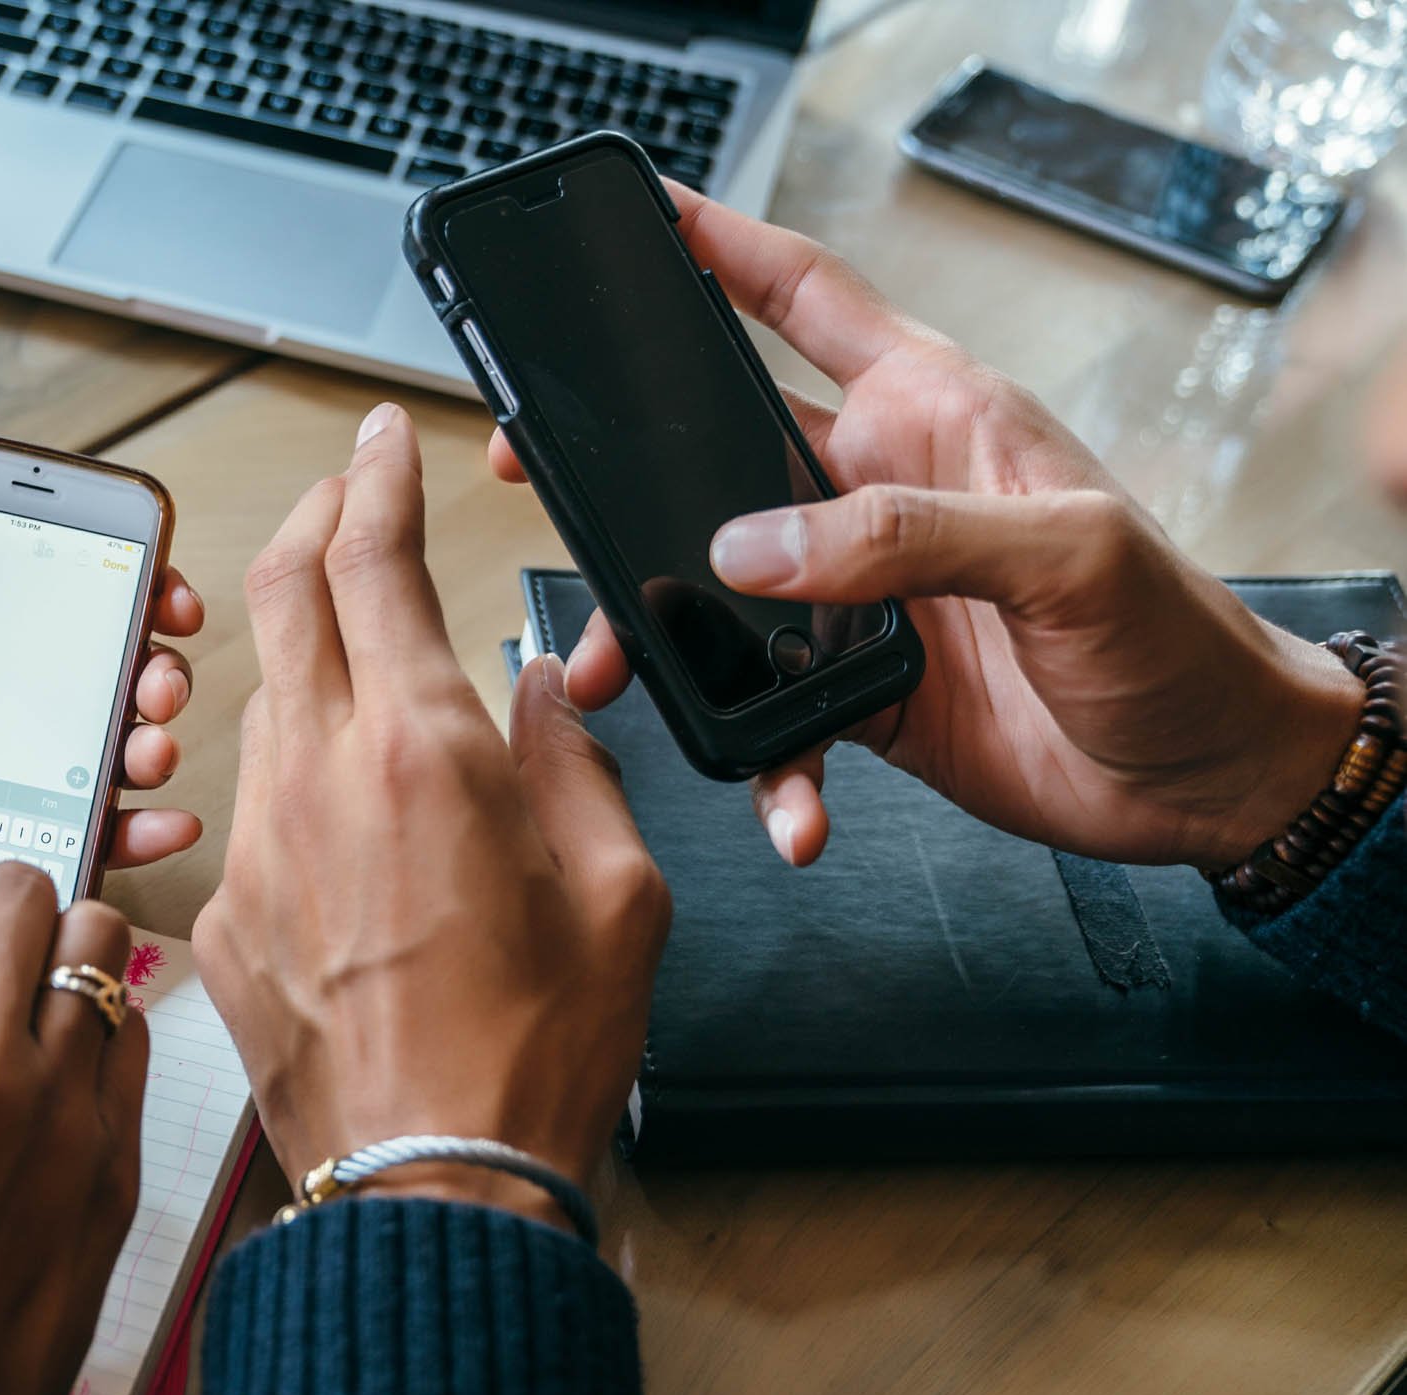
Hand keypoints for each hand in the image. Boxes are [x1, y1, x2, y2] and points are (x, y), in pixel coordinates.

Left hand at [0, 349, 207, 900]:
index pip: (60, 588)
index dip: (132, 590)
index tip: (169, 599)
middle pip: (93, 675)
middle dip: (153, 677)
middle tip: (159, 688)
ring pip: (86, 758)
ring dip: (145, 752)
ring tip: (151, 754)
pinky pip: (44, 834)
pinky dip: (112, 837)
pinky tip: (152, 829)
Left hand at [195, 404, 669, 1218]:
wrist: (433, 1187)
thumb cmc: (533, 1059)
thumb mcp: (620, 894)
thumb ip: (572, 765)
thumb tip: (539, 697)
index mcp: (424, 753)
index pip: (371, 561)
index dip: (374, 479)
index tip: (383, 441)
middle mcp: (315, 782)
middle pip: (280, 596)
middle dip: (313, 521)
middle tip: (347, 496)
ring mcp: (253, 850)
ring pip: (262, 702)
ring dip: (304, 654)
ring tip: (360, 659)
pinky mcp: (222, 920)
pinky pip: (251, 811)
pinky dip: (293, 777)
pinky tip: (345, 815)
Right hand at [492, 187, 1363, 871]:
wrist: (1211, 779)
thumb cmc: (1181, 639)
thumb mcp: (1066, 556)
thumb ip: (907, 534)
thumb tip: (753, 545)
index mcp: (934, 416)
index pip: (808, 303)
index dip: (724, 251)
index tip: (643, 224)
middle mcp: (881, 498)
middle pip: (720, 459)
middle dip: (626, 468)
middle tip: (549, 477)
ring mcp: (862, 599)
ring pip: (719, 599)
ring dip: (661, 640)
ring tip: (614, 675)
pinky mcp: (861, 694)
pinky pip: (775, 721)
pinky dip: (766, 769)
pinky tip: (787, 805)